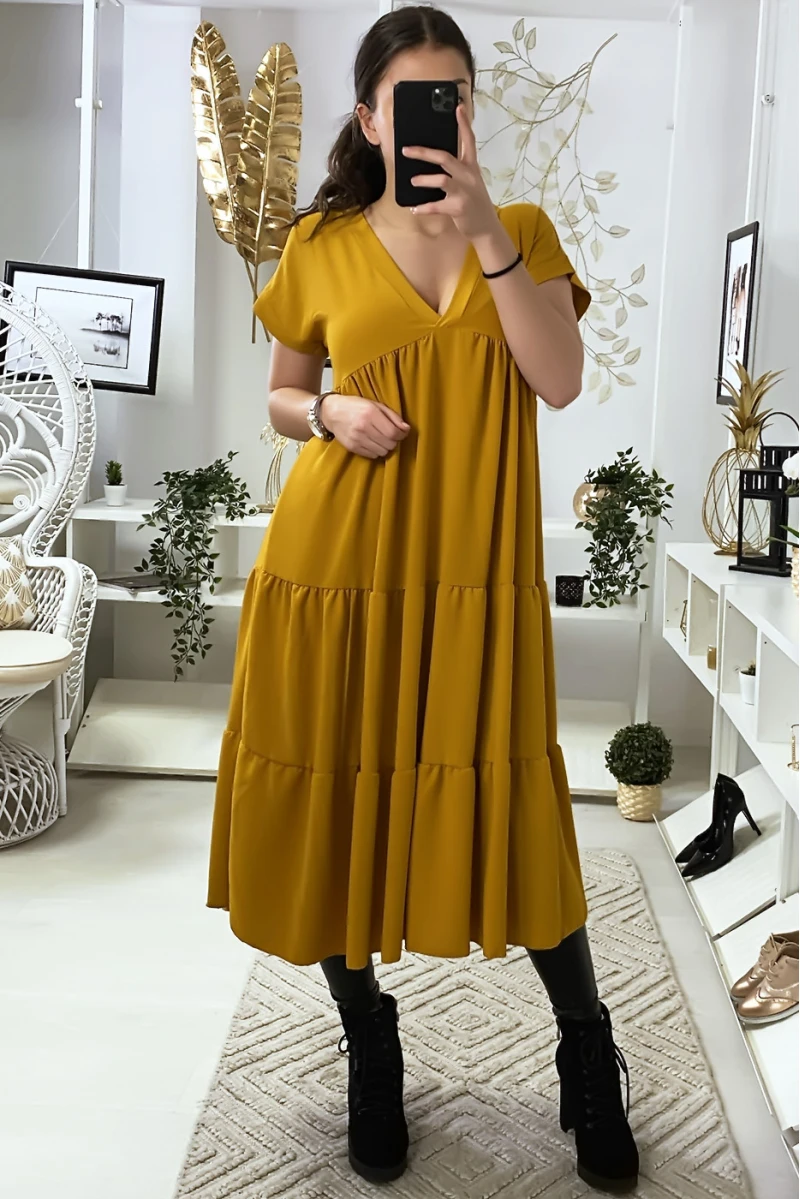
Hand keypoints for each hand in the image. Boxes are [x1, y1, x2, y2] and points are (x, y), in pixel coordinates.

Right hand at [322, 395, 409, 459]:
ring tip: (380, 439)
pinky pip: (372, 455)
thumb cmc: (356, 406)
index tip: (402, 433)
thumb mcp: (376, 405)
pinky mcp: (352, 447)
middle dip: (393, 441)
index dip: (402, 435)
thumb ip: (393, 416)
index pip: (393, 432)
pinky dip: (376, 451)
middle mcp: (363, 427)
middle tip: (390, 435)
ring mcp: (357, 439)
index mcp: (371, 414)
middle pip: (390, 444)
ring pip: (382, 452)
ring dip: (385, 447)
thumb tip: (406, 429)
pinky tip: (372, 442)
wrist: (332, 412)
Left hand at [404, 105, 499, 241]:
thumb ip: (457, 170)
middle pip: (445, 157)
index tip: (458, 107)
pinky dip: (423, 208)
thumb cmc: (474, 202)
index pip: (469, 141)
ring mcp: (464, 192)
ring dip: (423, 180)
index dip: (464, 124)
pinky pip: (436, 206)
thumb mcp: (470, 182)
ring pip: (441, 179)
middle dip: (424, 152)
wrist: (486, 228)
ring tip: (412, 181)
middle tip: (406, 150)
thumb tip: (434, 160)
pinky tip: (414, 209)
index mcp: (471, 167)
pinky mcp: (458, 208)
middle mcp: (468, 176)